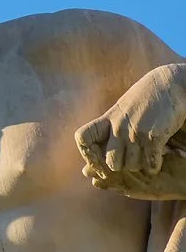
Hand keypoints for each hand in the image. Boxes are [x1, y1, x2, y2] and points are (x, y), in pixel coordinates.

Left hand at [75, 64, 185, 197]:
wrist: (169, 84)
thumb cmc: (144, 100)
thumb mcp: (120, 110)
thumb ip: (108, 128)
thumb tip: (96, 150)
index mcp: (107, 120)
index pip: (83, 138)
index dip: (87, 152)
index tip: (97, 157)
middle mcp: (118, 127)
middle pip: (110, 163)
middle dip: (120, 166)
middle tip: (129, 161)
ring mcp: (135, 133)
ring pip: (131, 166)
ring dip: (139, 166)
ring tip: (144, 158)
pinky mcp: (154, 137)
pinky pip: (149, 164)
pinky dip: (153, 166)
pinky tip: (156, 159)